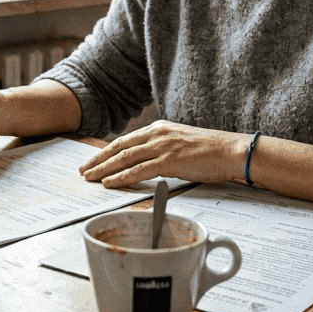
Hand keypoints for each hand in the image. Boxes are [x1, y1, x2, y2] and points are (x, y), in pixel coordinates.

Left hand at [79, 120, 246, 187]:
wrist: (230, 150)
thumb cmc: (209, 151)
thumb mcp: (180, 144)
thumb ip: (162, 150)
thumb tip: (147, 164)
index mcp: (159, 128)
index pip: (125, 140)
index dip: (106, 151)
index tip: (93, 160)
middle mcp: (157, 134)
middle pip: (119, 147)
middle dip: (98, 159)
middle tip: (83, 170)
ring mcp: (162, 146)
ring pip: (124, 158)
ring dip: (103, 168)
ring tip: (89, 177)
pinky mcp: (169, 160)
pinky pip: (138, 170)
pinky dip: (121, 177)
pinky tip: (109, 183)